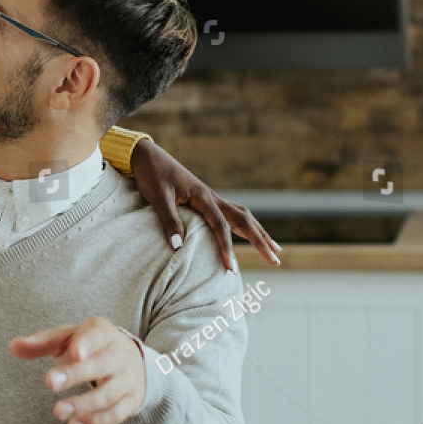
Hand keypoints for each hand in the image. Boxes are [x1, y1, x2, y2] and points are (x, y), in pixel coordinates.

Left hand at [10, 318, 146, 423]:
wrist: (131, 358)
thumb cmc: (91, 346)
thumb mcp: (68, 338)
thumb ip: (42, 342)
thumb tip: (14, 346)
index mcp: (102, 332)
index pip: (96, 335)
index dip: (87, 343)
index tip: (74, 353)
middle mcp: (119, 354)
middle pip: (100, 365)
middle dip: (76, 375)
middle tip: (50, 382)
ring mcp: (127, 379)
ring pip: (108, 394)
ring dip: (83, 405)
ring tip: (58, 412)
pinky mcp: (131, 400)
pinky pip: (115, 414)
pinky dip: (95, 422)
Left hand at [128, 139, 279, 271]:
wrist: (147, 155)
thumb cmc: (152, 174)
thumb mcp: (157, 197)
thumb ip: (168, 220)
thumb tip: (178, 246)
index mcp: (203, 196)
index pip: (221, 226)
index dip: (226, 247)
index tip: (230, 268)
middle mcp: (212, 197)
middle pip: (244, 219)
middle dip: (261, 240)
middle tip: (275, 259)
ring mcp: (211, 199)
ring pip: (242, 216)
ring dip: (259, 232)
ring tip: (274, 249)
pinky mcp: (205, 201)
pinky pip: (231, 215)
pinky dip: (244, 226)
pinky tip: (248, 234)